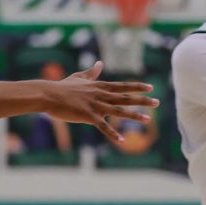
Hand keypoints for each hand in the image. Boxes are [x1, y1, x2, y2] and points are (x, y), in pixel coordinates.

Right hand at [41, 62, 158, 144]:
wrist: (48, 94)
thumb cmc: (62, 87)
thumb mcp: (79, 77)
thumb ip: (92, 72)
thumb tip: (100, 63)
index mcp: (99, 86)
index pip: (122, 86)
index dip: (137, 87)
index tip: (150, 88)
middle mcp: (100, 95)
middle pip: (125, 98)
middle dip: (142, 100)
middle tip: (157, 103)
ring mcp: (95, 105)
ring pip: (118, 111)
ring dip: (133, 116)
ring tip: (147, 119)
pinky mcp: (87, 116)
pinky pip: (102, 126)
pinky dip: (111, 134)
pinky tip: (121, 141)